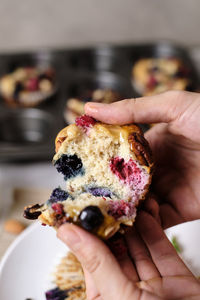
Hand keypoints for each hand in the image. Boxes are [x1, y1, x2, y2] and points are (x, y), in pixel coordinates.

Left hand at [58, 211, 199, 299]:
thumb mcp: (121, 296)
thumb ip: (98, 263)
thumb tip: (68, 235)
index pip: (93, 264)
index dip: (88, 238)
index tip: (82, 214)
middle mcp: (130, 294)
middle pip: (118, 254)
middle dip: (114, 228)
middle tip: (108, 203)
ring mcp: (154, 287)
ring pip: (140, 250)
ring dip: (134, 226)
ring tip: (126, 203)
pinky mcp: (176, 280)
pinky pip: (162, 251)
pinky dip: (154, 232)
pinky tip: (146, 214)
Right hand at [85, 90, 199, 227]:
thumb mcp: (172, 106)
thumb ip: (132, 109)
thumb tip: (91, 108)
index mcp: (152, 144)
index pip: (118, 155)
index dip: (99, 160)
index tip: (78, 166)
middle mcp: (156, 168)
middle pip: (124, 182)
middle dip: (105, 189)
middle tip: (82, 194)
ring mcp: (167, 190)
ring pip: (136, 203)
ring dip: (120, 208)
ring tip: (97, 211)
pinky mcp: (180, 210)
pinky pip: (155, 220)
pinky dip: (141, 223)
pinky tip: (126, 220)